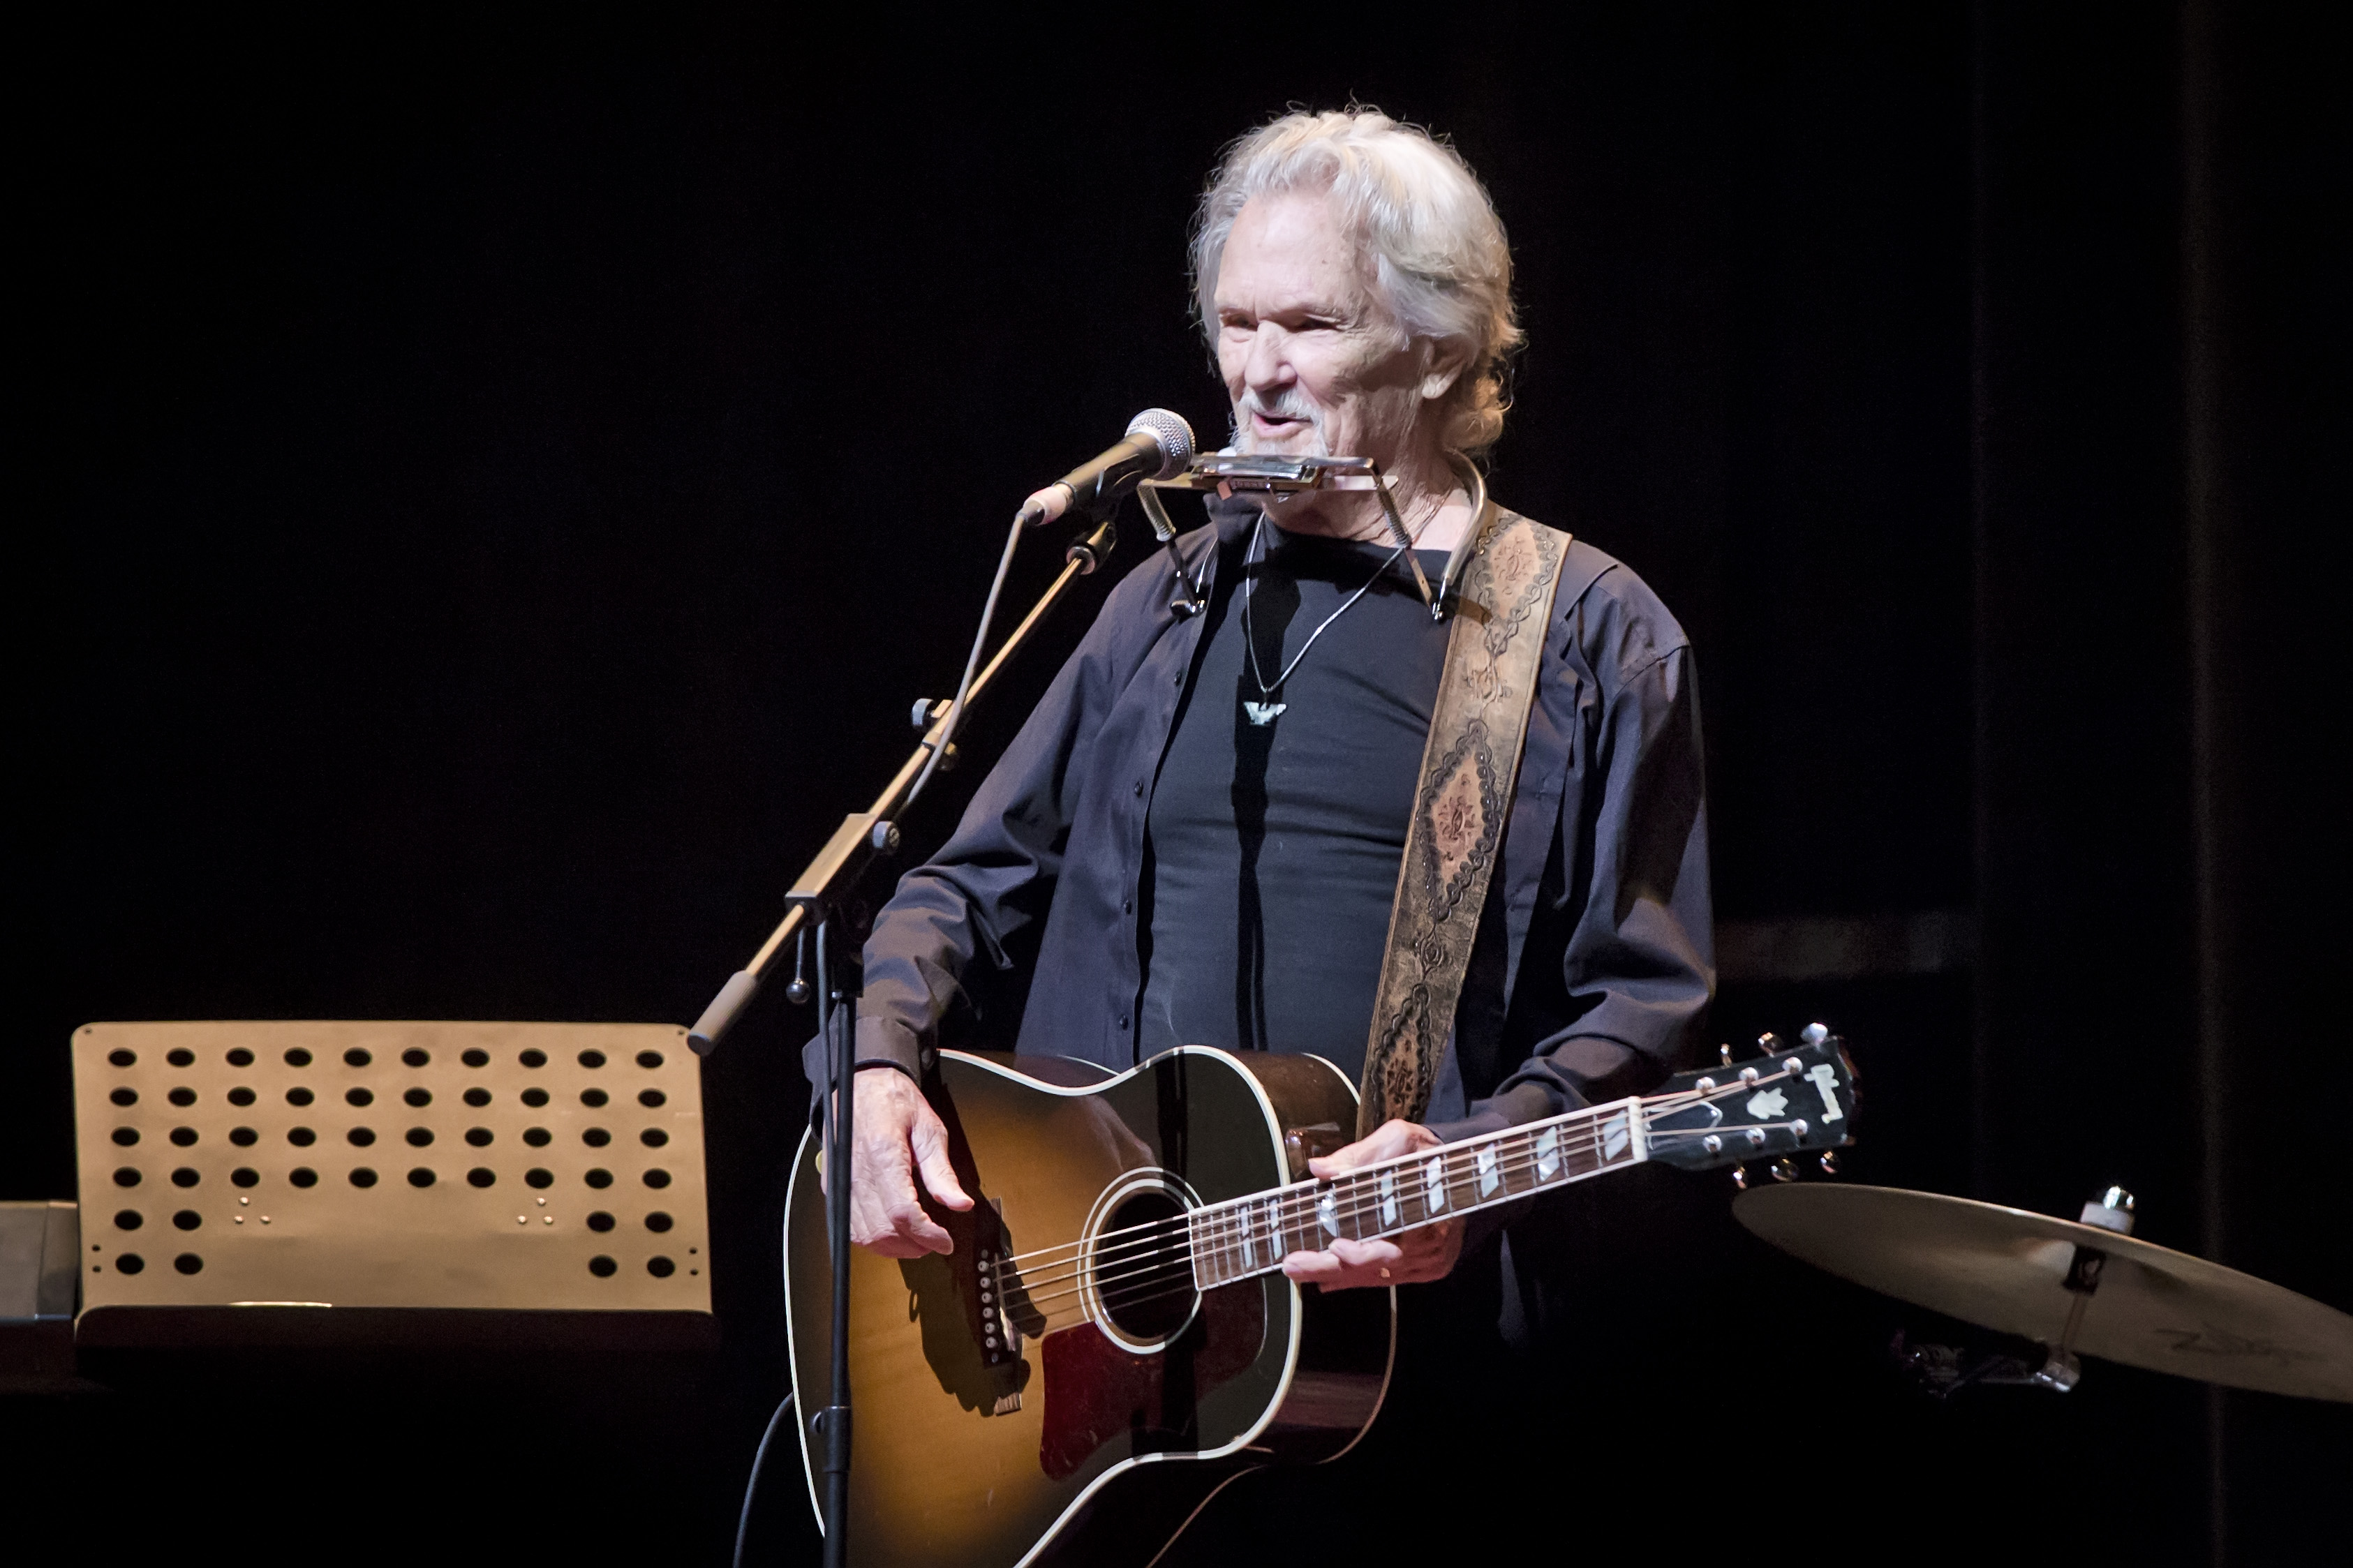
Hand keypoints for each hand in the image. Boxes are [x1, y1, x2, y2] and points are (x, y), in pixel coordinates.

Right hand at [820, 1066, 973, 1257]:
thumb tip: (960, 1204)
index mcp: (883, 1153)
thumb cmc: (894, 1101)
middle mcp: (857, 1171)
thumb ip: (942, 1171)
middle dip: (913, 1245)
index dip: (926, 1235)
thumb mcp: (929, 1129)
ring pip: (863, 1235)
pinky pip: (850, 1226)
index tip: (945, 1241)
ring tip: (917, 1241)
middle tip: (935, 1242)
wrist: (861, 1085)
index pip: (902, 1212)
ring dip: (893, 1248)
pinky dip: (873, 1239)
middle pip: (882, 1229)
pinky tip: (893, 1234)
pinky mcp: (833, 1188)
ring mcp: (841, 1182)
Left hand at [1280, 1119, 1463, 1290]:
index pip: (1393, 1246)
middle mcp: (1432, 1246)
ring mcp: (1429, 1261)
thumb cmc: (1427, 1153)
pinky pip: (1384, 1278)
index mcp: (1430, 1215)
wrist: (1459, 1170)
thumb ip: (1361, 1155)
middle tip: (1293, 1265)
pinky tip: (1327, 1278)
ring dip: (1338, 1275)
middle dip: (1331, 1268)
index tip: (1334, 1247)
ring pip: (1377, 1276)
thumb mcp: (1399, 1139)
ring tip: (1300, 1270)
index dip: (1361, 1253)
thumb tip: (1321, 1168)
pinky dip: (1354, 1278)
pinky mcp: (1424, 1268)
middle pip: (1377, 1267)